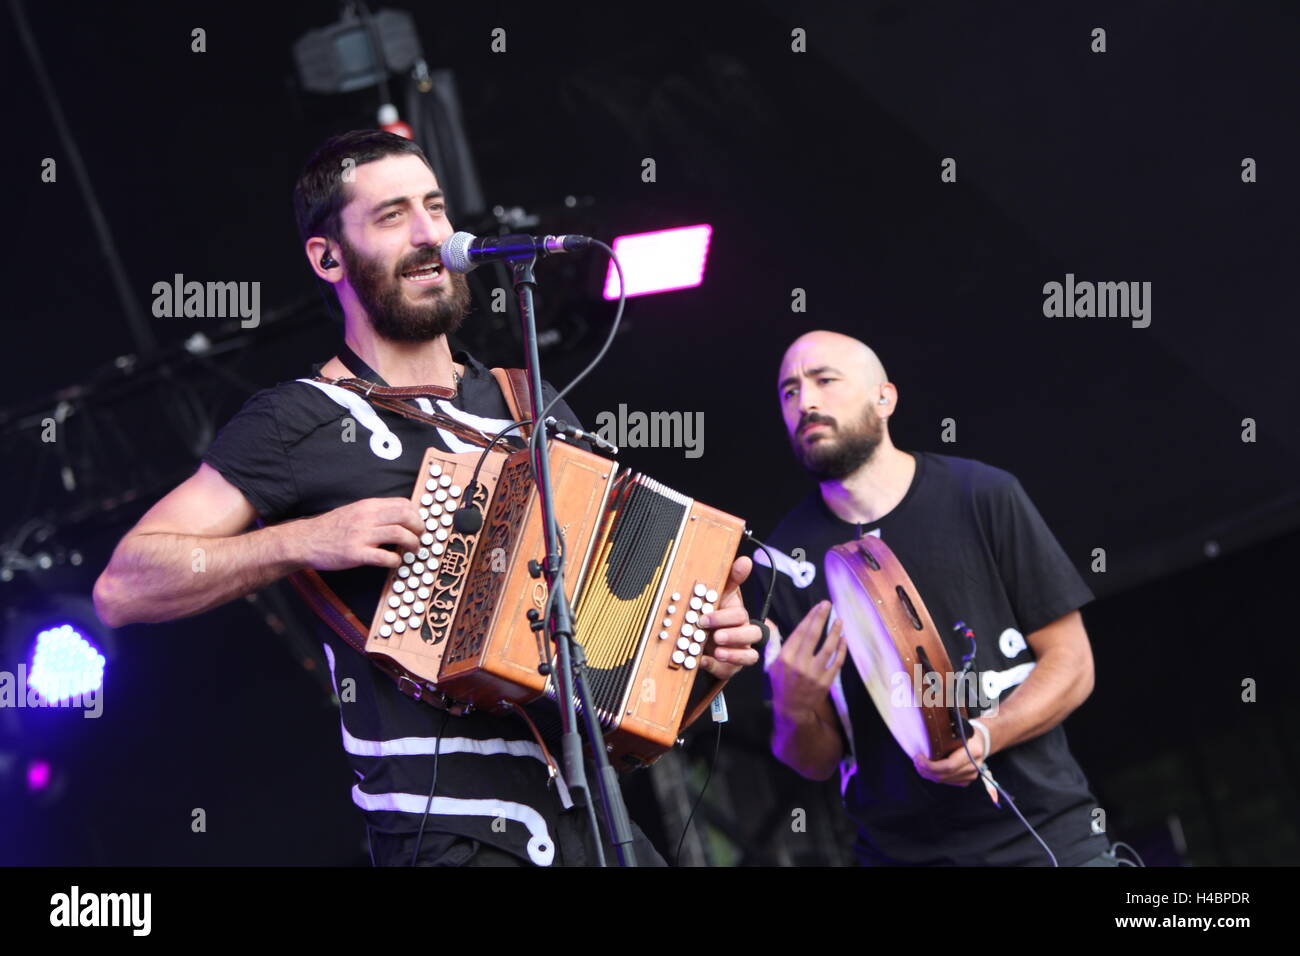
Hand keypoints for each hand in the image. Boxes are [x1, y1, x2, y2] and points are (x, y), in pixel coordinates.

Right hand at [291, 497, 424, 570]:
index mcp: (368, 506)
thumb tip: (400, 517)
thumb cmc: (330, 528)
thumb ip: (375, 512)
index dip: (416, 514)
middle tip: (419, 537)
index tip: (418, 524)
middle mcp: (366, 517)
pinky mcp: (356, 554)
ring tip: (412, 550)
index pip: (402, 503)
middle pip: (406, 516)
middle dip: (419, 527)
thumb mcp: (354, 511)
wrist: (305, 540)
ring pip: (399, 534)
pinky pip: (385, 557)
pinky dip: (396, 560)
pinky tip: (395, 562)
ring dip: (412, 544)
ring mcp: (361, 536)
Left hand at [697, 556, 764, 680]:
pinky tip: (703, 661)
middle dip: (733, 635)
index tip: (704, 617)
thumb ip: (732, 579)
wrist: (709, 637)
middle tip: (715, 636)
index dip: (724, 617)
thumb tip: (745, 560)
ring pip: (749, 656)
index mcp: (740, 616)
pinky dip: (716, 667)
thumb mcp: (721, 595)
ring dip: (733, 654)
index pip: (740, 615)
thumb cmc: (717, 613)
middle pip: (751, 635)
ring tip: (717, 651)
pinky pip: (729, 670)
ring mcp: (740, 652)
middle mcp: (744, 635)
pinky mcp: (731, 667)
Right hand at [768, 600, 847, 717]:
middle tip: (828, 604)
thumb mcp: (771, 662)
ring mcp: (814, 674)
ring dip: (835, 633)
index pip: (800, 632)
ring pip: (828, 648)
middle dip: (822, 618)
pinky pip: (836, 663)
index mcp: (785, 657)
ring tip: (839, 620)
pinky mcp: (825, 682)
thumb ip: (772, 641)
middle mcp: (799, 664)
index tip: (818, 606)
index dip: (810, 617)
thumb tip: (769, 622)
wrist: (791, 708)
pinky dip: (841, 650)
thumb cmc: (780, 682)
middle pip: (813, 636)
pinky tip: (843, 639)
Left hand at [912, 722, 988, 785]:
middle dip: (926, 770)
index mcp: (973, 752)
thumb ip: (946, 736)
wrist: (981, 742)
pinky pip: (947, 782)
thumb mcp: (958, 730)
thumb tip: (923, 739)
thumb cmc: (966, 734)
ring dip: (928, 774)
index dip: (930, 765)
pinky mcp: (967, 780)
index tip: (918, 758)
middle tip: (916, 762)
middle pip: (944, 775)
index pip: (949, 766)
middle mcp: (973, 766)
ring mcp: (971, 775)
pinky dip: (935, 777)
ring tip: (919, 765)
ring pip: (944, 780)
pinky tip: (928, 770)